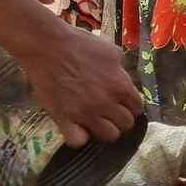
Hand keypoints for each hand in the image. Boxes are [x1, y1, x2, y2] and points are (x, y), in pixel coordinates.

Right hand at [15, 25, 142, 147]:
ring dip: (104, 129)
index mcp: (121, 86)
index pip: (137, 108)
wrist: (48, 47)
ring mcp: (85, 113)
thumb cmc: (81, 44)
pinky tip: (77, 128)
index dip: (131, 106)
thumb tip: (123, 80)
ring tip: (96, 121)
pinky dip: (80, 137)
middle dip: (120, 119)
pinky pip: (78, 141)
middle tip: (110, 112)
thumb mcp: (112, 52)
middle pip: (125, 124)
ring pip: (108, 136)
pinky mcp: (64, 119)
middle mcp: (106, 103)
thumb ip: (121, 70)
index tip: (123, 104)